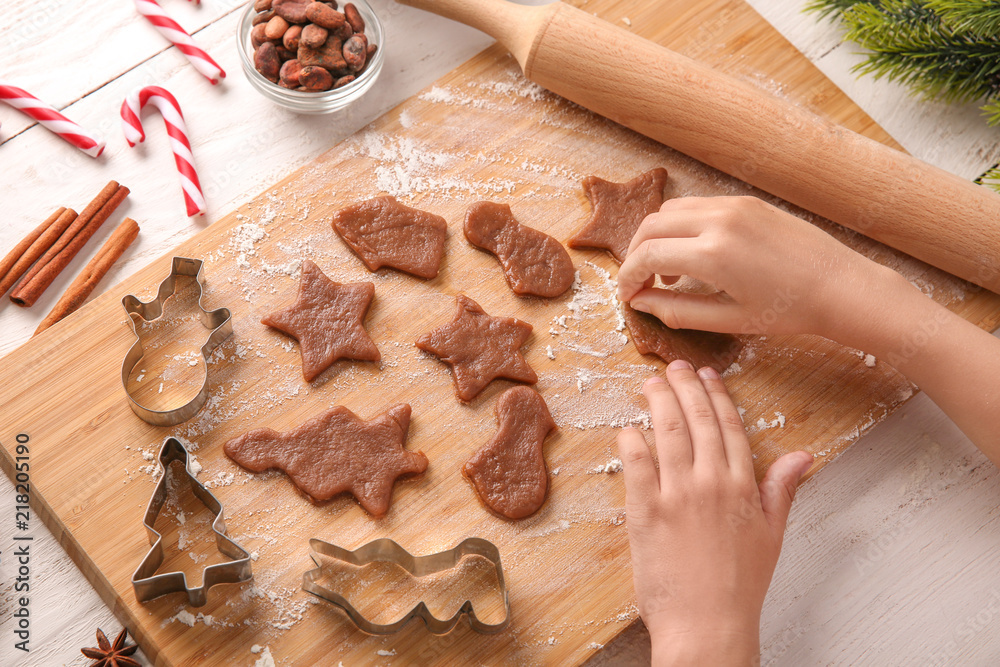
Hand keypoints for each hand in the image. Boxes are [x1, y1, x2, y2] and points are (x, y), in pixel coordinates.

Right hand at [616, 196, 898, 341]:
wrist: (841, 286)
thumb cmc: (789, 311)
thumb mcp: (728, 320)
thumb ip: (677, 311)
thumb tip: (642, 303)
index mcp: (713, 254)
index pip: (646, 256)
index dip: (628, 278)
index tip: (628, 296)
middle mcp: (718, 220)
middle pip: (650, 226)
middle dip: (636, 255)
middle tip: (641, 284)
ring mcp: (733, 205)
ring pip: (670, 210)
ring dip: (657, 237)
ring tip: (669, 271)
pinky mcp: (746, 201)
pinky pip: (697, 206)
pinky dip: (682, 226)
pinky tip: (695, 254)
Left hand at [617, 360, 812, 664]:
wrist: (708, 624)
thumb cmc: (740, 585)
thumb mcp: (772, 534)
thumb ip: (782, 489)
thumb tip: (802, 456)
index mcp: (742, 485)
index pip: (728, 426)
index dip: (716, 396)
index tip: (707, 375)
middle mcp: (711, 483)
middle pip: (696, 420)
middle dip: (684, 387)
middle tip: (674, 367)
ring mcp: (677, 495)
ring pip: (667, 433)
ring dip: (657, 402)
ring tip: (650, 383)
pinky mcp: (645, 512)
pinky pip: (636, 464)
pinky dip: (631, 440)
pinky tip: (628, 426)